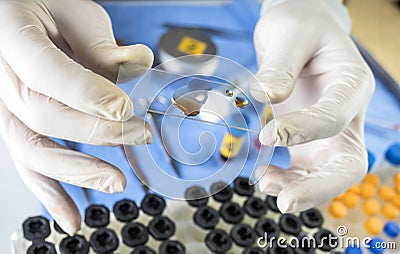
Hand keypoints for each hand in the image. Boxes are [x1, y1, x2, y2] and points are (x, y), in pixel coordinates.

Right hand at [0, 0, 153, 234]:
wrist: (22, 13)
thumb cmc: (47, 7)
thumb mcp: (76, 12)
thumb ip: (99, 45)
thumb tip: (133, 67)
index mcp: (12, 35)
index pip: (46, 72)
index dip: (86, 94)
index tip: (124, 108)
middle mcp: (0, 75)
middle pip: (45, 115)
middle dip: (98, 130)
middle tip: (139, 133)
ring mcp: (3, 105)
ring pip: (32, 148)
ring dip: (77, 170)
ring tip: (116, 182)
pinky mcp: (15, 125)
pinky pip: (27, 163)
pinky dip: (50, 194)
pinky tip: (71, 217)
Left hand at [251, 0, 374, 212]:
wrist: (298, 33)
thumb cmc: (299, 28)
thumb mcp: (290, 34)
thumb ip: (280, 66)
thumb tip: (265, 97)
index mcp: (351, 85)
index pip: (335, 118)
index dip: (304, 131)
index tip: (268, 134)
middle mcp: (346, 114)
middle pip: (347, 164)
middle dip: (318, 187)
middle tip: (284, 201)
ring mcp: (328, 133)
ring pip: (326, 175)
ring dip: (298, 188)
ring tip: (264, 183)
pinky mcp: (308, 141)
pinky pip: (303, 170)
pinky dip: (286, 179)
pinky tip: (263, 174)